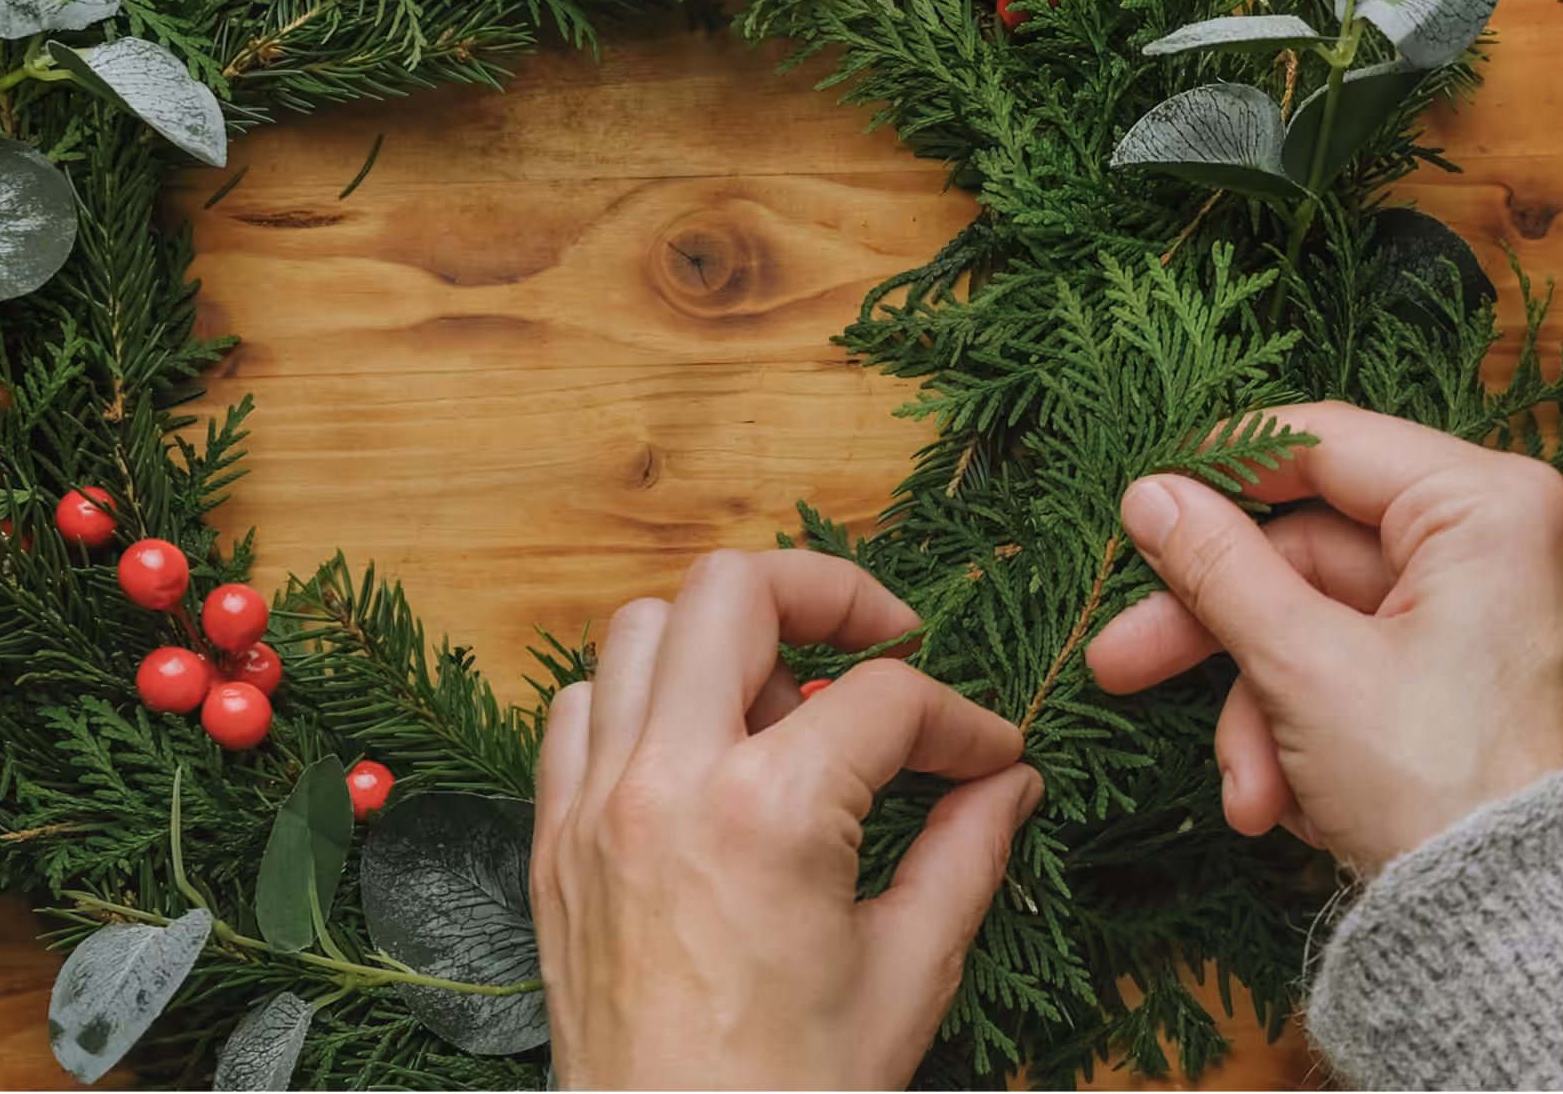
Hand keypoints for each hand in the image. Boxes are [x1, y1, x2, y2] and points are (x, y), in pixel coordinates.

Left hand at [532, 549, 1042, 1089]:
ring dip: (724, 641)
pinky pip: (578, 714)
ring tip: (785, 707)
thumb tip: (1008, 782)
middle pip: (737, 589)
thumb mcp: (908, 973)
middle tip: (884, 642)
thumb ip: (965, 854)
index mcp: (768, 812)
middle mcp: (667, 782)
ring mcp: (595, 807)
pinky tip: (698, 751)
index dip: (960, 718)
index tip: (990, 757)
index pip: (887, 698)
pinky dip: (640, 702)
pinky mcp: (553, 845)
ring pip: (642, 631)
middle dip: (829, 594)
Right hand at [1087, 401, 1562, 872]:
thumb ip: (1219, 569)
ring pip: (1338, 630)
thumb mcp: (1302, 668)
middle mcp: (1517, 545)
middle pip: (1321, 556)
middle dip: (1225, 639)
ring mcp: (1511, 618)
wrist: (1534, 943)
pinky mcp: (1497, 684)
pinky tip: (1295, 806)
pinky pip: (1380, 674)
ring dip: (1268, 712)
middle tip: (1123, 661)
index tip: (1141, 506)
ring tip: (1249, 796)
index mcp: (1494, 507)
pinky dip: (1322, 730)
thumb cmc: (1443, 793)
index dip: (1221, 472)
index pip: (1326, 445)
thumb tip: (1152, 496)